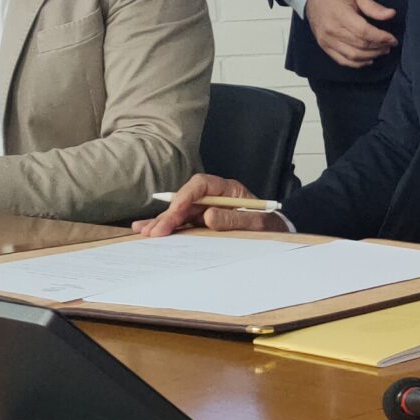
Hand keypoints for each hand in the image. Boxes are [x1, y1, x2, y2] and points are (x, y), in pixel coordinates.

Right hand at [131, 173, 286, 237]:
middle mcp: (214, 197)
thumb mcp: (257, 222)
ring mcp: (207, 209)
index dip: (186, 196)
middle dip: (170, 215)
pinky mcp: (202, 222)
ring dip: (162, 221)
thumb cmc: (269, 225)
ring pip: (180, 212)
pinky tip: (147, 229)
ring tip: (143, 231)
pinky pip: (182, 223)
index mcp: (228, 189)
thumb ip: (234, 219)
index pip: (201, 185)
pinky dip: (166, 227)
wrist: (276, 233)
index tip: (176, 211)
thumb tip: (208, 216)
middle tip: (156, 231)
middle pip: (186, 200)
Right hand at [307, 0, 397, 67]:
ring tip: (382, 51)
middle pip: (360, 45)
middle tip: (389, 45)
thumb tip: (390, 14)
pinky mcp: (325, 46)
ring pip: (353, 55)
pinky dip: (357, 63)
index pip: (364, 31)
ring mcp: (327, 40)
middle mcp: (332, 29)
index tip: (392, 39)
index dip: (381, 37)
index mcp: (340, 14)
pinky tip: (368, 60)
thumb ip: (374, 7)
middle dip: (379, 47)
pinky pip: (343, 60)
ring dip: (371, 56)